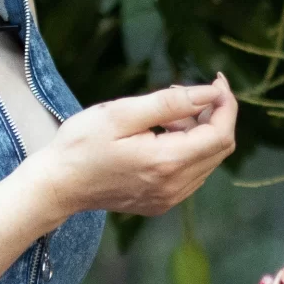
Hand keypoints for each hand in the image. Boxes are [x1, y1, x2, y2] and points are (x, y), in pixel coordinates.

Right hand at [24, 74, 236, 218]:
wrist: (58, 185)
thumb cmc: (81, 144)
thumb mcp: (122, 113)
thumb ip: (170, 103)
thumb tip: (209, 94)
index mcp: (166, 163)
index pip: (220, 134)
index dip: (226, 105)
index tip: (216, 81)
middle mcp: (174, 186)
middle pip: (219, 148)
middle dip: (214, 115)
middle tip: (188, 91)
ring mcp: (169, 198)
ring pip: (207, 160)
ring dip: (199, 131)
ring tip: (166, 114)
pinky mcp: (162, 202)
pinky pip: (192, 172)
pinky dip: (187, 148)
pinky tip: (162, 134)